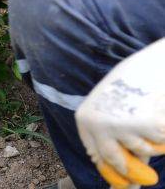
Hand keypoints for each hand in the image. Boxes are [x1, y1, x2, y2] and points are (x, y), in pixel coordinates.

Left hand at [75, 39, 164, 188]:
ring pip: (142, 151)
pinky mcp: (144, 125)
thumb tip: (128, 184)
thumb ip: (116, 140)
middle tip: (146, 175)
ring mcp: (120, 126)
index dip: (111, 165)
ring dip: (151, 140)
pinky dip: (163, 134)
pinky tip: (159, 114)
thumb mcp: (115, 111)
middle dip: (132, 168)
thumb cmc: (131, 87)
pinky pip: (159, 143)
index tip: (123, 176)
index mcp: (84, 119)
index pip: (96, 154)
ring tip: (148, 115)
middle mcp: (97, 125)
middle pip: (115, 161)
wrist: (149, 65)